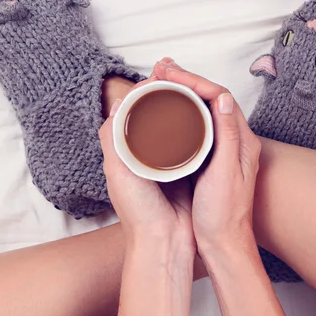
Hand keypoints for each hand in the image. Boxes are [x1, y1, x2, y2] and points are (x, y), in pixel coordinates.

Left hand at [98, 78, 193, 251]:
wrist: (165, 240)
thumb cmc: (139, 210)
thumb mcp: (117, 172)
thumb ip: (113, 139)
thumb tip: (118, 103)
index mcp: (127, 152)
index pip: (134, 111)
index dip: (145, 90)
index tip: (158, 75)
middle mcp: (146, 153)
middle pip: (155, 114)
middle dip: (164, 92)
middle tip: (176, 75)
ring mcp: (167, 160)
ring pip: (173, 123)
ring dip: (181, 104)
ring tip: (190, 87)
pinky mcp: (187, 167)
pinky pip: (190, 139)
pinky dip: (194, 123)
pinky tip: (202, 111)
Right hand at [152, 59, 261, 252]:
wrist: (224, 243)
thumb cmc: (224, 215)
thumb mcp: (225, 174)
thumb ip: (227, 136)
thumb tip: (223, 98)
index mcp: (243, 140)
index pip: (219, 96)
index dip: (194, 80)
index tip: (170, 73)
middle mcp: (236, 140)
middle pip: (211, 98)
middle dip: (186, 80)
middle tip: (161, 69)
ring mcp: (224, 148)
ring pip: (204, 109)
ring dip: (183, 92)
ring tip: (162, 81)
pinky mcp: (212, 157)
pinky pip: (198, 124)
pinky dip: (182, 110)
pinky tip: (168, 109)